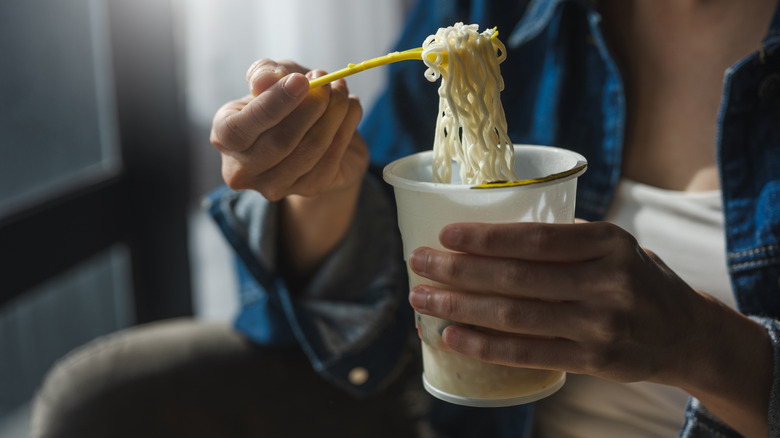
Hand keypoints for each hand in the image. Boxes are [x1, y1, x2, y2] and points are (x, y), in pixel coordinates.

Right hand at [210, 59, 367, 200]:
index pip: (239, 129)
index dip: (272, 105)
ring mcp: (275, 186)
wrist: (315, 129)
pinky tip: (350, 107)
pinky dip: (346, 127)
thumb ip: (265, 73)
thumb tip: (263, 81)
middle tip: (328, 82)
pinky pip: (331, 158)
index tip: (301, 81)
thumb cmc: (286, 100)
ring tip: (341, 90)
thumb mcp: (273, 78)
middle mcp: (243, 169)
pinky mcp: (308, 189)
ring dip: (333, 114)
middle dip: (310, 108)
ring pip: (309, 150)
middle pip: (279, 142)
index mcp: (224, 136)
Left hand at [407, 220, 716, 384]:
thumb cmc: (633, 278)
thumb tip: (490, 231)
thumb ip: (563, 239)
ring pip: (514, 316)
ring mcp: (600, 326)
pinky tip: (450, 335)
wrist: (684, 332)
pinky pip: (528, 354)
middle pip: (516, 277)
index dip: (485, 236)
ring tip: (421, 298)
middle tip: (417, 262)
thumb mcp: (613, 244)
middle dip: (457, 270)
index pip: (534, 238)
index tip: (444, 234)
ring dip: (459, 306)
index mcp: (607, 242)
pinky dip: (484, 346)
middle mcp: (606, 282)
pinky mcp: (594, 362)